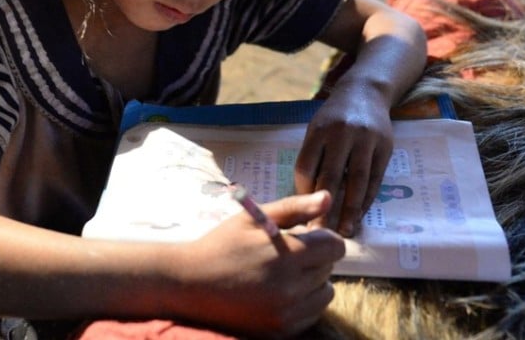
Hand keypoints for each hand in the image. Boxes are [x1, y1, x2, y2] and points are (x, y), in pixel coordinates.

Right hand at [177, 191, 344, 337]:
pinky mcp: (280, 331)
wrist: (189, 283)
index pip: (335, 246)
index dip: (323, 238)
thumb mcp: (256, 218)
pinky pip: (311, 314)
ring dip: (313, 282)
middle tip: (286, 253)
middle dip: (314, 257)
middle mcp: (292, 288)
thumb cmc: (223, 244)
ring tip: (284, 274)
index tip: (306, 236)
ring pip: (325, 294)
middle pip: (329, 268)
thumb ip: (295, 208)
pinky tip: (279, 293)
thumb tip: (328, 198)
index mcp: (287, 255)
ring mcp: (286, 314)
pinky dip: (303, 303)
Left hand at [293, 92, 393, 236]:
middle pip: (331, 176)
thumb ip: (312, 156)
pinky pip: (376, 178)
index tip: (302, 211)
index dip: (303, 191)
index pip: (306, 165)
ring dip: (350, 209)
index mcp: (319, 130)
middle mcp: (342, 134)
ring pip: (357, 180)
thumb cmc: (334, 117)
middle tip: (318, 232)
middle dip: (324, 207)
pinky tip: (360, 214)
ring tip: (345, 231)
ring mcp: (366, 139)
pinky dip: (367, 198)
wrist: (366, 91)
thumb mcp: (317, 128)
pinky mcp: (385, 146)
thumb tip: (306, 196)